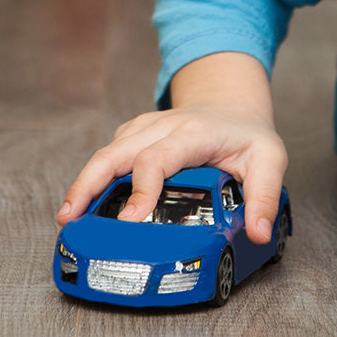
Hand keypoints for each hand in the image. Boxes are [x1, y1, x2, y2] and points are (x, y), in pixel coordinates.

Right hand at [56, 53, 287, 244]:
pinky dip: (92, 177)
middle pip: (113, 154)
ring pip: (104, 154)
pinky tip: (85, 201)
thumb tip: (258, 233)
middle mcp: (160, 127)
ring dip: (83, 183)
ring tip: (67, 216)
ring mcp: (142, 129)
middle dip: (88, 185)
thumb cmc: (245, 134)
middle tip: (70, 217)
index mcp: (191, 134)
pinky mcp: (132, 134)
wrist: (228, 103)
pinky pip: (108, 155)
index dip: (140, 189)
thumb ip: (264, 195)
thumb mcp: (269, 160)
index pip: (156, 160)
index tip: (130, 220)